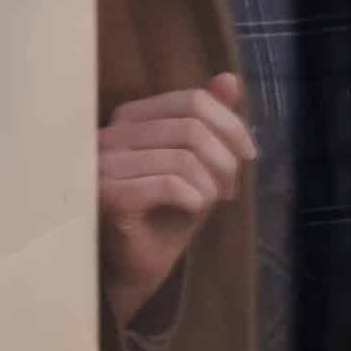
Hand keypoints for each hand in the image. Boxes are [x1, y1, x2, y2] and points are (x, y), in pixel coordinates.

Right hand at [98, 73, 255, 320]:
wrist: (135, 270)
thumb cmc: (163, 218)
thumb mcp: (198, 166)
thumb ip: (210, 123)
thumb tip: (229, 79)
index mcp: (130, 119)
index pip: (192, 100)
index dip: (230, 126)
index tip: (247, 157)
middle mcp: (109, 134)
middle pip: (190, 126)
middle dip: (224, 160)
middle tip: (230, 191)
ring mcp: (102, 165)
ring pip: (182, 155)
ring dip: (211, 185)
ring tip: (211, 204)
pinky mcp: (105, 196)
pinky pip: (168, 183)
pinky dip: (194, 198)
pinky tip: (192, 211)